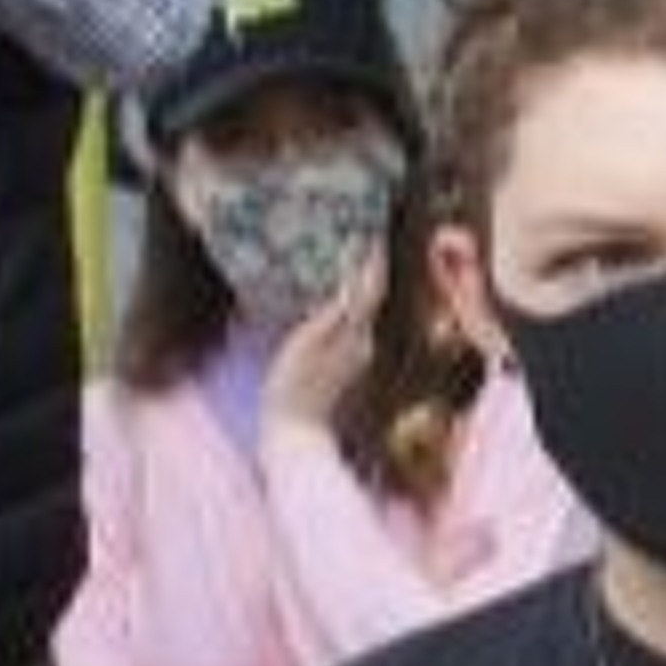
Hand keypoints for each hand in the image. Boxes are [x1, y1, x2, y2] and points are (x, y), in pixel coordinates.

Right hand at [261, 243, 388, 434]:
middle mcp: (363, 342)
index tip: (371, 233)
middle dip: (365, 268)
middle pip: (369, 296)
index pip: (371, 288)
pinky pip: (348, 324)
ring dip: (355, 285)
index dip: (371, 260)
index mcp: (357, 334)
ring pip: (360, 310)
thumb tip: (357, 283)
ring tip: (341, 258)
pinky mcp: (342, 363)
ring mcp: (355, 354)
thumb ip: (335, 314)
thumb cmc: (293, 387)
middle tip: (356, 238)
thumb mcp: (308, 343)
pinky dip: (344, 305)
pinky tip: (329, 297)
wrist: (294, 432)